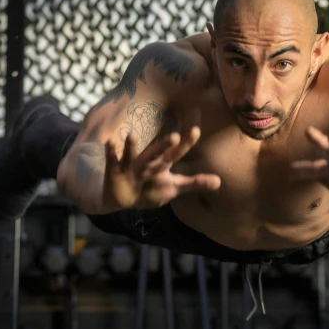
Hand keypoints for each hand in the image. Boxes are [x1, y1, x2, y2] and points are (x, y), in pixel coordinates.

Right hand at [102, 125, 220, 209]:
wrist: (122, 197)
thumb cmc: (151, 188)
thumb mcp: (173, 186)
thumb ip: (195, 183)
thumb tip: (220, 182)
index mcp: (162, 165)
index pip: (176, 154)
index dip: (185, 144)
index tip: (196, 130)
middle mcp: (147, 163)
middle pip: (156, 154)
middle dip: (163, 146)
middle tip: (173, 135)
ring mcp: (130, 167)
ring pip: (132, 156)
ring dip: (132, 147)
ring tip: (132, 134)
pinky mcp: (114, 171)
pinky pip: (111, 161)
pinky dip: (110, 154)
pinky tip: (109, 143)